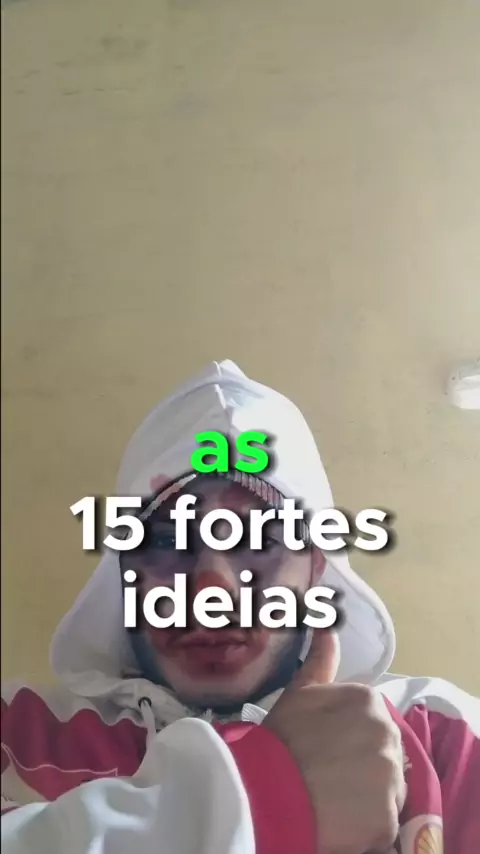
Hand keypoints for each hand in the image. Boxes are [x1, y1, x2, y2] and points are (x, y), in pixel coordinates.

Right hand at [263, 630, 404, 853]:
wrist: (267, 787)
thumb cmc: (282, 737)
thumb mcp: (301, 691)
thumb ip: (322, 658)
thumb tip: (328, 624)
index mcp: (369, 700)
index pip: (372, 723)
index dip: (351, 739)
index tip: (329, 749)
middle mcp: (387, 732)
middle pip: (383, 753)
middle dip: (364, 764)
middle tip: (330, 774)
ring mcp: (390, 775)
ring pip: (388, 788)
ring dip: (368, 794)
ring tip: (334, 797)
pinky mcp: (388, 815)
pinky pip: (385, 820)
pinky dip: (368, 823)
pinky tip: (341, 817)